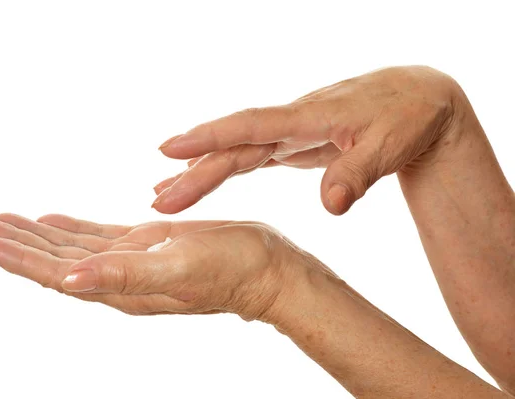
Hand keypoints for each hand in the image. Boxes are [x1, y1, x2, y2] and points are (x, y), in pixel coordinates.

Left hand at [0, 213, 304, 319]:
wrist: (266, 269)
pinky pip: (97, 236)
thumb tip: (69, 281)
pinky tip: (54, 221)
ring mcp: (132, 262)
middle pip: (53, 260)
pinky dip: (70, 228)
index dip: (15, 257)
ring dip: (36, 236)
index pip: (53, 272)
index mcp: (119, 286)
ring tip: (4, 221)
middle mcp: (119, 278)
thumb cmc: (232, 270)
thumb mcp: (179, 267)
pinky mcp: (147, 245)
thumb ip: (124, 275)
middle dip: (14, 244)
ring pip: (71, 248)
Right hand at [154, 65, 461, 214]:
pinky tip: (200, 179)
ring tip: (163, 196)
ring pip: (235, 152)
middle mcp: (289, 123)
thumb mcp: (389, 146)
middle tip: (158, 201)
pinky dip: (221, 170)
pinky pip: (248, 157)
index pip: (250, 126)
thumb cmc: (405, 117)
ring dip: (200, 174)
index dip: (210, 138)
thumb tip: (330, 206)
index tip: (170, 149)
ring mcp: (288, 133)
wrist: (416, 98)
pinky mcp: (290, 143)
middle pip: (233, 147)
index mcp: (308, 117)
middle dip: (194, 172)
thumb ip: (356, 174)